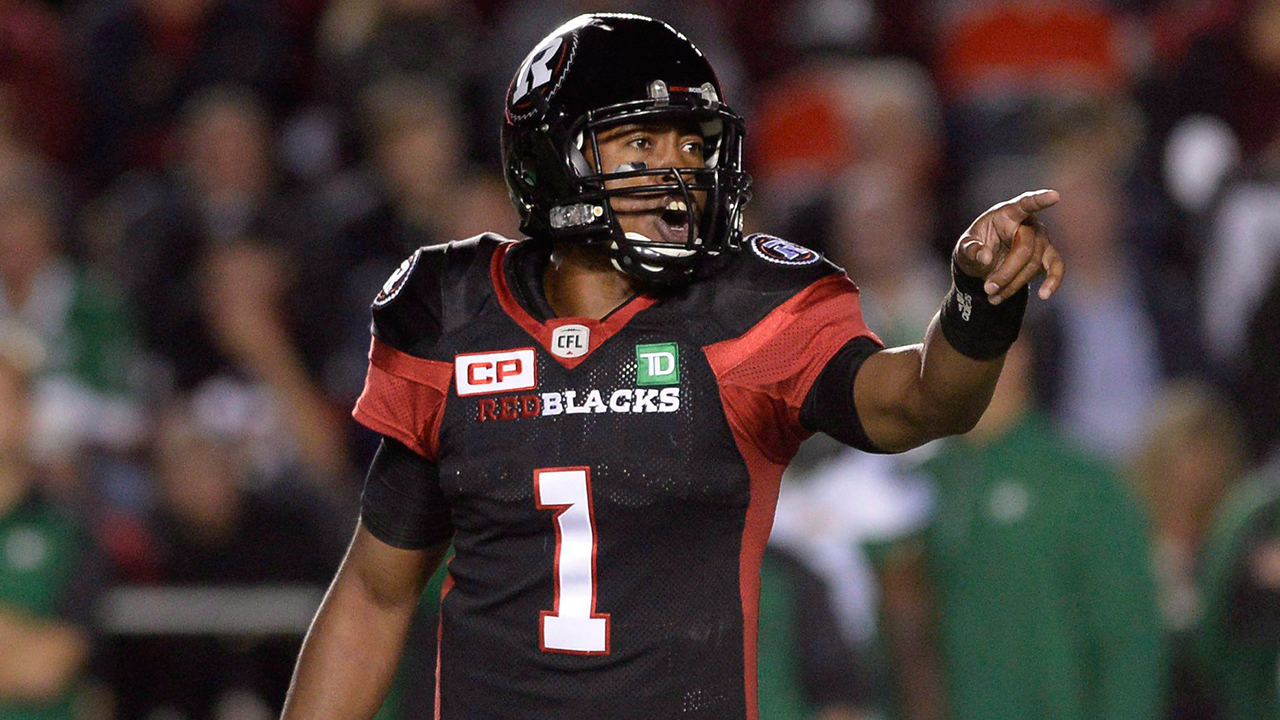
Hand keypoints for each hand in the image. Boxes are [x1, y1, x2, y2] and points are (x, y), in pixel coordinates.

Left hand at [954, 189, 1063, 304]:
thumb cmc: (974, 248)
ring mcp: (1041, 239)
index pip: (1025, 204)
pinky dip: (1052, 281)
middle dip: (1006, 273)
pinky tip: (1044, 294)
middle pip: (1024, 249)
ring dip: (1014, 284)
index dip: (1039, 200)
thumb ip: (971, 250)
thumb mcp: (963, 248)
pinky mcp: (1047, 256)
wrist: (983, 265)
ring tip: (993, 297)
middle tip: (987, 288)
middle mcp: (1029, 223)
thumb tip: (986, 257)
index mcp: (1007, 213)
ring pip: (1035, 263)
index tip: (1055, 196)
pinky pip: (1056, 267)